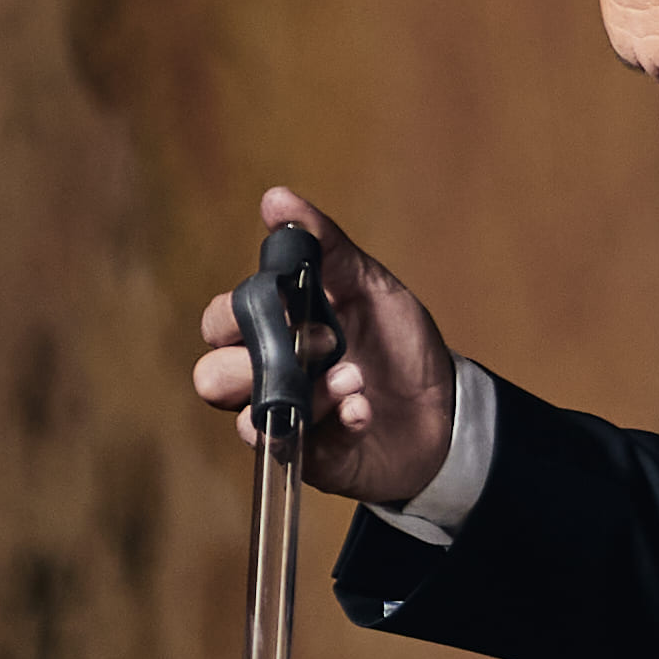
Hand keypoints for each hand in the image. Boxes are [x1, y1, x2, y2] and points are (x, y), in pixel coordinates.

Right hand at [192, 187, 459, 505]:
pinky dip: (333, 423)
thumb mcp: (369, 285)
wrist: (447, 408)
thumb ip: (325, 245)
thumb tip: (275, 198)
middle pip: (211, 376)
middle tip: (322, 343)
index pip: (219, 323)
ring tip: (352, 379)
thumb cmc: (400, 344)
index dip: (235, 314)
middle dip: (256, 360)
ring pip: (247, 418)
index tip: (284, 302)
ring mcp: (287, 421)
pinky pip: (295, 448)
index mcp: (273, 332)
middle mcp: (268, 378)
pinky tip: (364, 410)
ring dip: (300, 393)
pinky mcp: (311, 460)